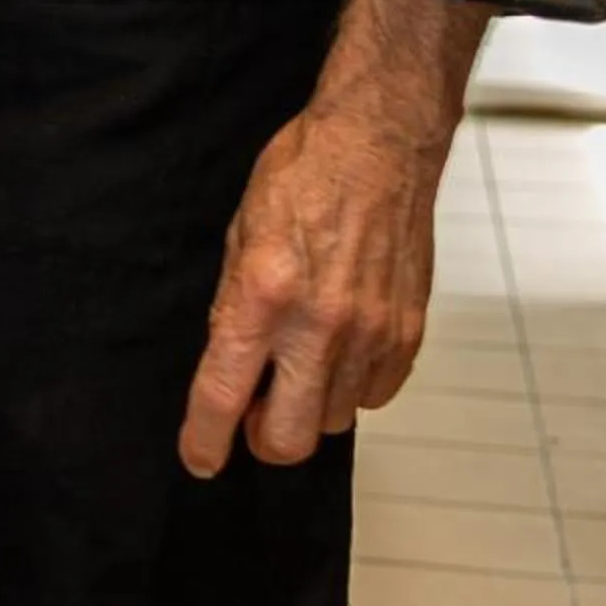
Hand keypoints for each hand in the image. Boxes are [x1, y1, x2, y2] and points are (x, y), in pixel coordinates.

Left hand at [178, 0, 483, 476]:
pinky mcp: (406, 336)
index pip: (223, 392)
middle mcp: (319, 325)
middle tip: (252, 411)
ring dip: (308, 405)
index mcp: (264, 294)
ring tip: (300, 358)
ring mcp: (370, 335)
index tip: (199, 459)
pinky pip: (374, 396)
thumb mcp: (241, 232)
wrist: (376, 147)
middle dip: (263, 438)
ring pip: (333, 420)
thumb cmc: (303, 175)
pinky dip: (351, 387)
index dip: (204, 439)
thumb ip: (234, 305)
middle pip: (288, 438)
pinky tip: (338, 347)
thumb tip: (230, 366)